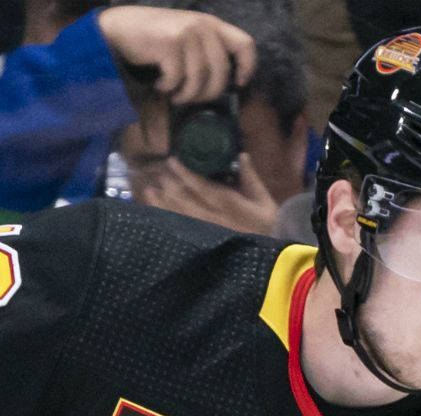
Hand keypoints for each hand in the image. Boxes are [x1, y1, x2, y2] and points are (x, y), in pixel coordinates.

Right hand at [97, 6, 256, 104]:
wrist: (119, 28)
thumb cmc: (154, 38)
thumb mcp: (187, 37)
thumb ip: (206, 50)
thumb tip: (224, 83)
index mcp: (212, 24)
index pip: (245, 44)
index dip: (247, 67)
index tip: (238, 83)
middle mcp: (203, 26)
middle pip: (222, 71)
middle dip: (208, 93)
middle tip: (191, 99)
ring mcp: (187, 33)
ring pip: (199, 78)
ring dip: (186, 94)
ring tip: (174, 94)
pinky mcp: (169, 43)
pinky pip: (177, 77)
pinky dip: (168, 87)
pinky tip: (159, 84)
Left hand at [135, 154, 278, 233]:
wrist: (272, 255)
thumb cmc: (269, 223)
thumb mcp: (263, 198)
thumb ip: (250, 177)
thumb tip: (241, 155)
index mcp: (226, 202)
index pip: (201, 186)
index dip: (185, 174)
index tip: (172, 162)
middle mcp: (212, 216)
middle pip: (185, 200)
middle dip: (169, 188)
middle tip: (156, 177)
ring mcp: (206, 229)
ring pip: (179, 215)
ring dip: (163, 204)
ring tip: (149, 192)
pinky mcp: (204, 239)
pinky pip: (182, 229)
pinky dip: (169, 221)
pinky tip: (157, 216)